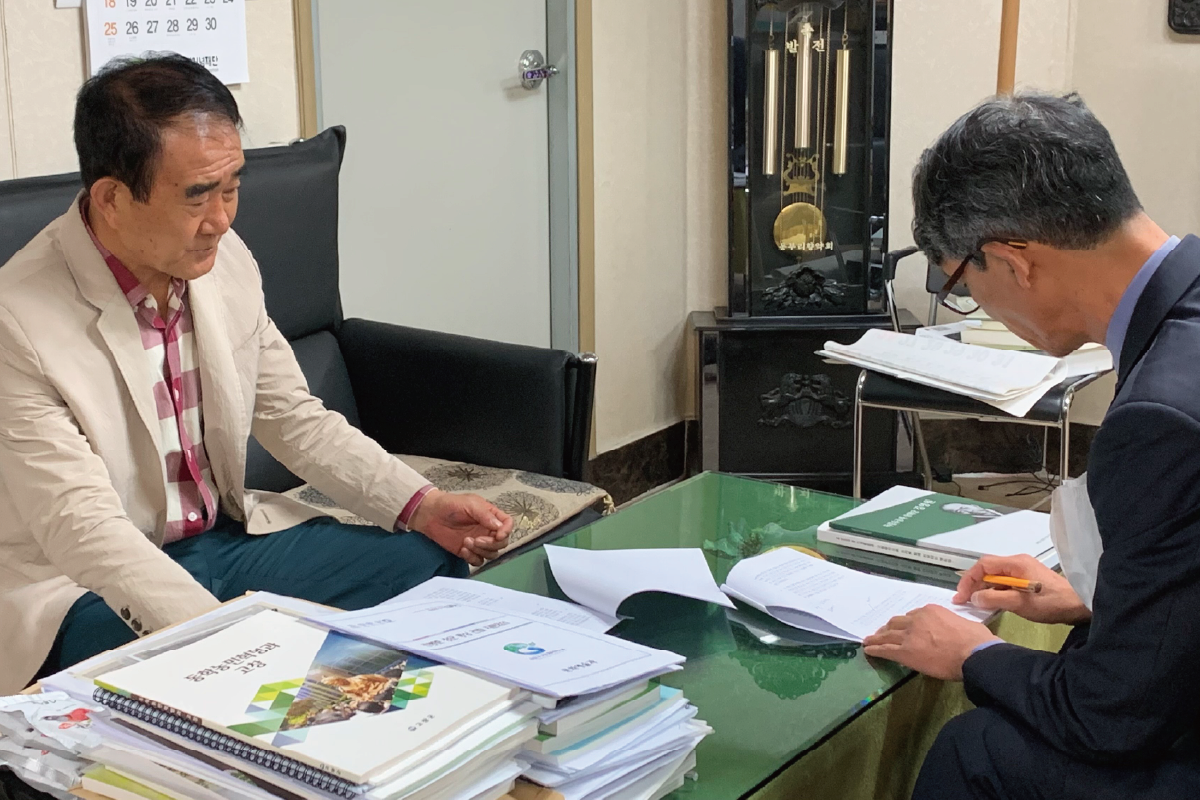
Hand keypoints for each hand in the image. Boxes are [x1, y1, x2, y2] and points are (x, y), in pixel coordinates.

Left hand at [409, 489, 512, 566]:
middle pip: (502, 543)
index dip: (506, 531)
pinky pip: (478, 561)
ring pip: (491, 554)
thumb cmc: (450, 504)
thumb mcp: (470, 504)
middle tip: (477, 540)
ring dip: (481, 551)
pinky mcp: (467, 551)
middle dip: (491, 544)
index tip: (498, 535)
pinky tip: (463, 549)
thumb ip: (485, 515)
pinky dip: (472, 558)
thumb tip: (500, 526)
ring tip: (466, 542)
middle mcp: (487, 530)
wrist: (430, 514)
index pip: (507, 524)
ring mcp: (478, 542)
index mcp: (490, 516)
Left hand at [863, 605, 999, 680]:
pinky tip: (869, 650)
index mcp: (930, 611)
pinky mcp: (905, 652)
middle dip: (889, 628)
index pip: (913, 616)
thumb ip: (951, 624)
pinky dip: (875, 649)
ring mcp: (909, 635)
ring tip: (870, 640)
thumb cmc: (976, 640)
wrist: (974, 654)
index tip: (905, 628)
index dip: (907, 623)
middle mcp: (916, 620)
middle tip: (883, 632)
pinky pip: (885, 649)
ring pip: (887, 635)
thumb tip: (953, 631)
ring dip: (877, 637)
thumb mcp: (963, 623)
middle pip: (897, 622)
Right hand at [954, 554, 1090, 625]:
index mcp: (1015, 563)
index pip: (983, 565)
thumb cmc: (1050, 603)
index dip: (968, 579)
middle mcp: (1018, 563)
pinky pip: (1005, 583)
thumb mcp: (1019, 603)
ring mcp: (1024, 571)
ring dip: (984, 590)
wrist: (1080, 606)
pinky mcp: (1029, 580)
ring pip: (996, 577)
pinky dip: (996, 592)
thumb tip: (974, 598)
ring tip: (976, 604)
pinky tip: (993, 604)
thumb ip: (994, 599)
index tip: (961, 596)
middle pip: (988, 570)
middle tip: (965, 601)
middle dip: (974, 585)